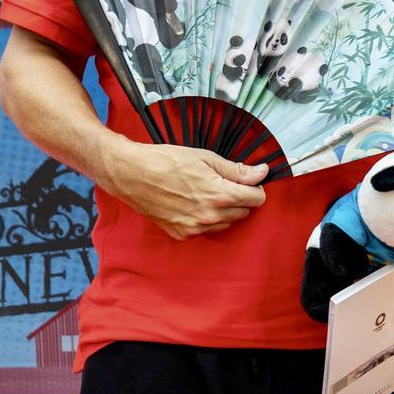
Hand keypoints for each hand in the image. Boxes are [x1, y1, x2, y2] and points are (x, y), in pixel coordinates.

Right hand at [97, 137, 265, 239]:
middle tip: (225, 183)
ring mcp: (194, 228)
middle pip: (244, 212)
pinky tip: (194, 203)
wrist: (132, 174)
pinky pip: (207, 229)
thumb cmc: (168, 161)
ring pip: (227, 223)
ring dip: (225, 210)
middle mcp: (209, 216)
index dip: (255, 187)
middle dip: (241, 198)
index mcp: (219, 195)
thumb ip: (237, 170)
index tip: (249, 180)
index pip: (257, 199)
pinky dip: (207, 219)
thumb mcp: (207, 158)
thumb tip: (262, 172)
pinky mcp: (181, 234)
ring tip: (207, 192)